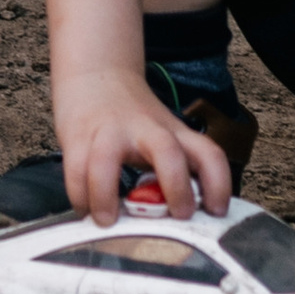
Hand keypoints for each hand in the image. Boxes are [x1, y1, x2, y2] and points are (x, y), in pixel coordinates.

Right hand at [58, 76, 237, 226]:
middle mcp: (146, 130)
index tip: (216, 212)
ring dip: (105, 196)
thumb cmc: (131, 116)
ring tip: (108, 220)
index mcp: (174, 133)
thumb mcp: (162, 135)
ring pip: (106, 161)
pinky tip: (86, 208)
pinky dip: (79, 196)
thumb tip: (179, 220)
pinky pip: (75, 170)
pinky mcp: (79, 136)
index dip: (219, 184)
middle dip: (175, 188)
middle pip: (168, 153)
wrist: (96, 72)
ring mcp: (110, 131)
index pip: (208, 154)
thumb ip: (172, 170)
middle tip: (174, 217)